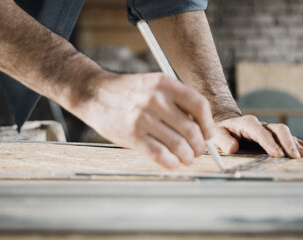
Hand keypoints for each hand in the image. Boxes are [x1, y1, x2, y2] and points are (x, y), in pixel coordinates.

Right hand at [79, 72, 214, 168]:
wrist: (94, 94)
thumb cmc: (126, 92)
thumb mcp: (152, 84)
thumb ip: (174, 101)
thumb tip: (198, 128)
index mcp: (164, 83)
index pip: (199, 105)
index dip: (208, 124)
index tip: (207, 134)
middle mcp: (155, 99)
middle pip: (191, 129)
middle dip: (199, 146)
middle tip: (197, 151)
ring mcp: (143, 118)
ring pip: (178, 145)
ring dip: (187, 156)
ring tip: (186, 158)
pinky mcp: (132, 135)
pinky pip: (160, 154)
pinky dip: (171, 162)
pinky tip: (173, 162)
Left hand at [212, 115, 302, 157]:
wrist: (227, 126)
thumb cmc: (221, 132)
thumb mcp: (216, 135)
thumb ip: (223, 141)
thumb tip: (232, 148)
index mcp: (247, 123)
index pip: (260, 132)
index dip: (269, 142)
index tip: (277, 154)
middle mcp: (261, 124)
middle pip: (278, 129)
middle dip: (287, 142)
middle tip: (294, 156)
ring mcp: (269, 129)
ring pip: (286, 134)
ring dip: (295, 144)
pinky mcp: (274, 135)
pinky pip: (289, 138)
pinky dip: (299, 144)